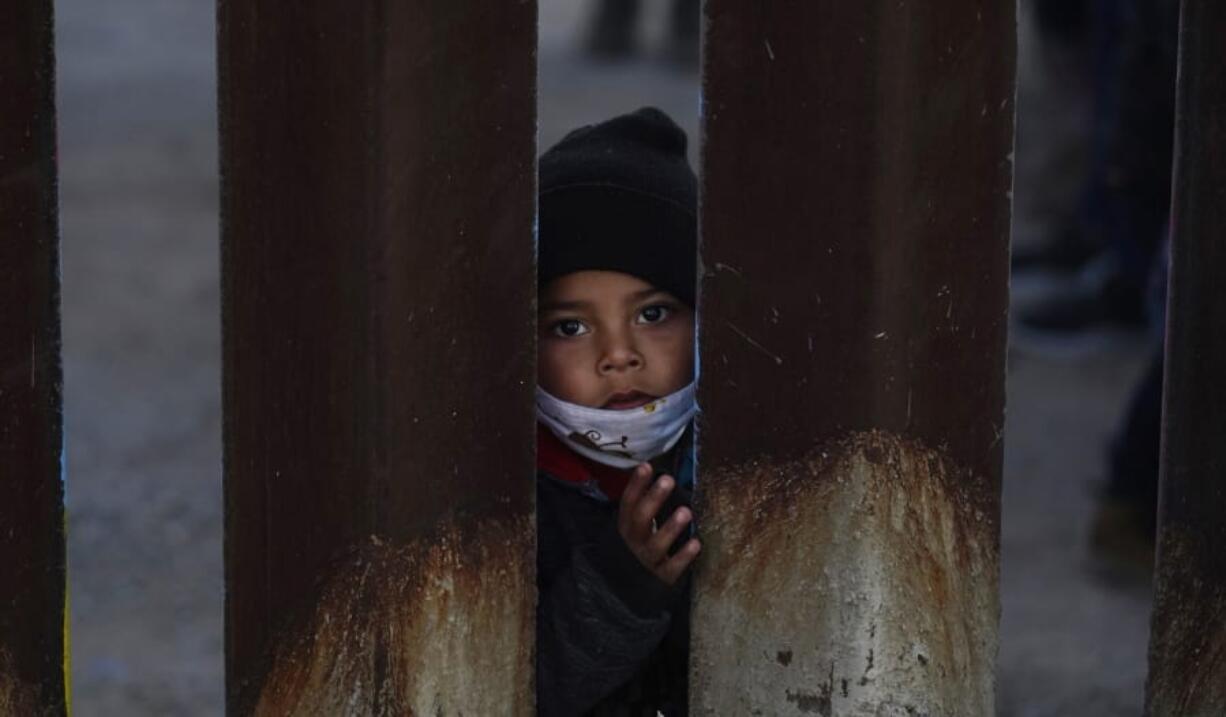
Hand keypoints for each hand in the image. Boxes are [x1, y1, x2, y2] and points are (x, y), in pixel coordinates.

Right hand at [617, 462, 701, 584]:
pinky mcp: (661, 577)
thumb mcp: (636, 528)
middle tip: (668, 480)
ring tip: (686, 511)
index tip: (647, 466)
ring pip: (656, 544)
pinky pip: (672, 567)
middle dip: (653, 499)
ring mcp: (647, 560)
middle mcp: (634, 541)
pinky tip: (696, 543)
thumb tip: (662, 474)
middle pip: (640, 519)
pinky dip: (684, 556)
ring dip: (670, 528)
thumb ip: (645, 505)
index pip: (628, 502)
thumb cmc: (639, 548)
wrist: (628, 591)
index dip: (636, 485)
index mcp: (626, 526)